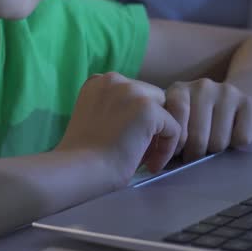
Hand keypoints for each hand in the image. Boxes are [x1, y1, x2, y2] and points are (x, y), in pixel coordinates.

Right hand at [56, 72, 180, 184]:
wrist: (78, 171)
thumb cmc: (82, 158)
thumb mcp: (95, 121)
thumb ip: (115, 111)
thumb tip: (143, 122)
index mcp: (98, 82)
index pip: (133, 95)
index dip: (135, 121)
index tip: (127, 145)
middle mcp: (114, 80)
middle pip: (152, 98)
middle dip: (151, 126)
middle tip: (141, 153)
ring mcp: (132, 91)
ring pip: (165, 112)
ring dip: (159, 136)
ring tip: (147, 161)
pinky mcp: (148, 109)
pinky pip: (173, 128)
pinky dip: (167, 149)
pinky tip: (151, 166)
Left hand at [164, 79, 251, 162]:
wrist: (234, 102)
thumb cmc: (199, 120)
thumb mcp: (178, 121)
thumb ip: (169, 133)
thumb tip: (162, 160)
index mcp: (178, 90)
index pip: (176, 126)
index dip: (177, 147)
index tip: (178, 153)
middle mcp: (202, 86)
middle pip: (198, 138)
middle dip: (196, 154)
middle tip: (197, 153)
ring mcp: (227, 92)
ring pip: (219, 142)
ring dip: (216, 150)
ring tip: (213, 143)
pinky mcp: (248, 102)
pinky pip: (241, 138)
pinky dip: (237, 145)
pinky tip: (232, 135)